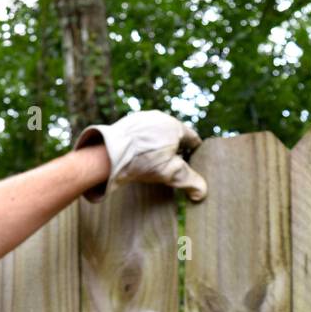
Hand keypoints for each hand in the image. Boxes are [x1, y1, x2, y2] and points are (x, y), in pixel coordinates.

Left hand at [73, 110, 206, 202]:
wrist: (108, 154)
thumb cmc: (143, 162)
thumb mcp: (172, 174)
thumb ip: (190, 182)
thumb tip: (202, 194)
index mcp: (174, 126)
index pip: (192, 138)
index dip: (194, 151)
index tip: (194, 160)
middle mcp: (159, 117)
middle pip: (173, 134)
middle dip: (175, 147)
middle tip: (174, 163)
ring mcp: (141, 118)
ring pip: (156, 133)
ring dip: (158, 144)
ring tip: (155, 160)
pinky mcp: (125, 123)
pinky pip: (140, 134)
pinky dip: (142, 143)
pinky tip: (138, 156)